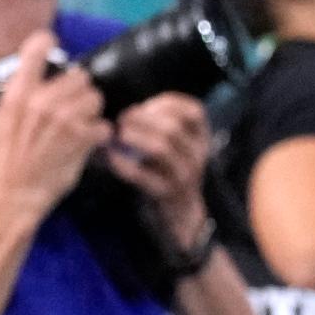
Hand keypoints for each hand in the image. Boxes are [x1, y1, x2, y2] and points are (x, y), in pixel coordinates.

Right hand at [0, 31, 111, 219]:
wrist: (11, 199)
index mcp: (16, 95)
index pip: (37, 48)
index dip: (46, 45)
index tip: (50, 50)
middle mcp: (42, 102)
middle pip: (78, 76)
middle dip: (76, 91)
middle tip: (69, 107)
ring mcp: (65, 120)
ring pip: (94, 97)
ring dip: (90, 111)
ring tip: (80, 125)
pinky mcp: (82, 140)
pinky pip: (103, 126)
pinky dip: (98, 135)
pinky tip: (86, 143)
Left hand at [107, 92, 210, 242]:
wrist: (181, 211)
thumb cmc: (170, 169)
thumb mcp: (177, 145)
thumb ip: (161, 125)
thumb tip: (128, 112)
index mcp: (202, 138)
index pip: (194, 111)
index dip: (167, 103)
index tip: (145, 105)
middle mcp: (197, 155)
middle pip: (172, 128)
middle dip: (143, 118)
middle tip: (122, 118)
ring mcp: (183, 176)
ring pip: (161, 149)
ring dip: (136, 137)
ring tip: (119, 134)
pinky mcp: (165, 193)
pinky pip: (143, 176)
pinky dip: (124, 164)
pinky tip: (112, 157)